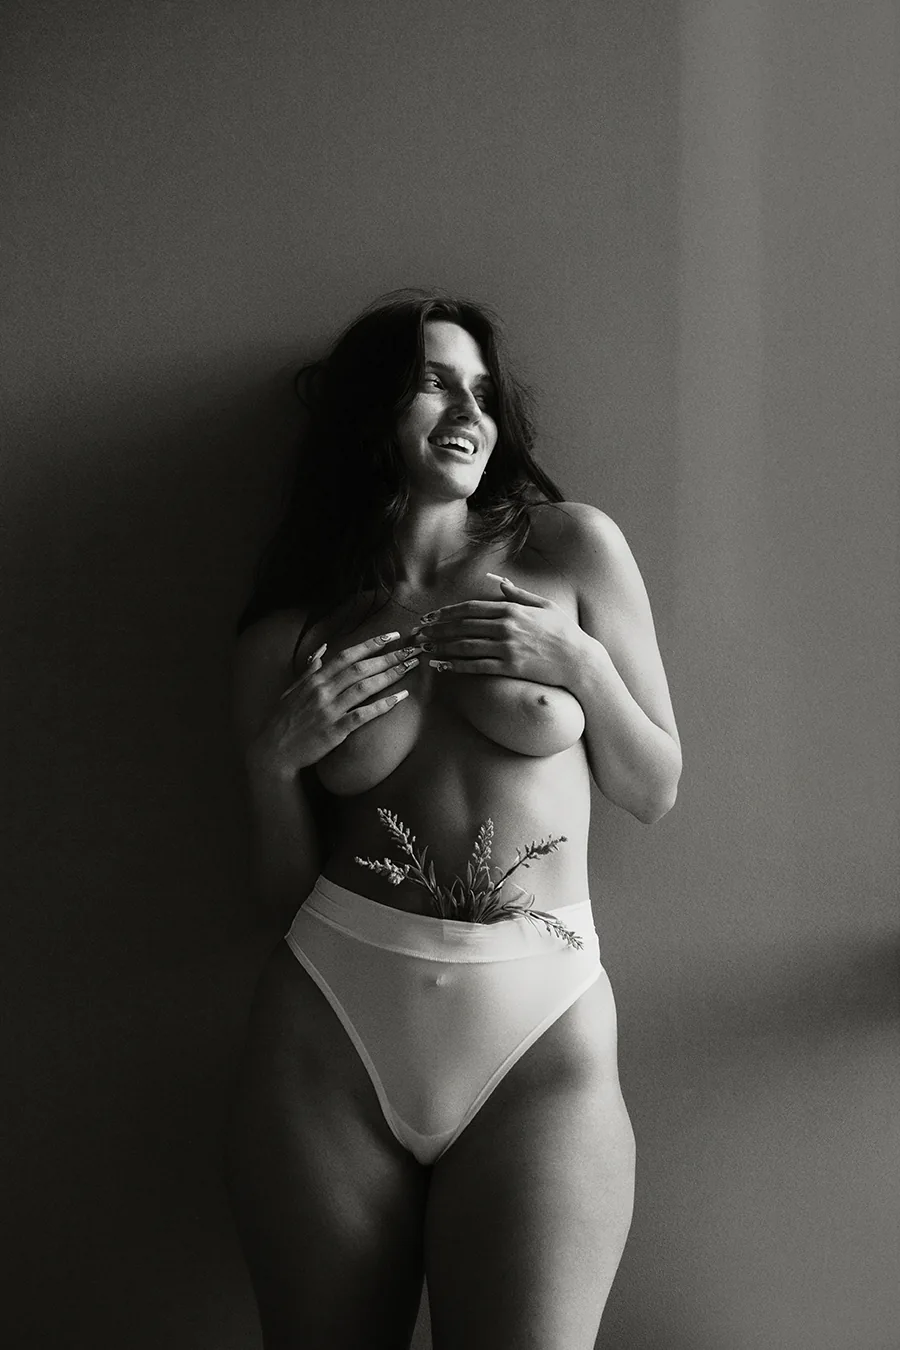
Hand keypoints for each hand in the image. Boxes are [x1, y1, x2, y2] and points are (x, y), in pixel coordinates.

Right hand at [248, 632, 418, 774]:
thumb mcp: (292, 689)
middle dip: (389, 656)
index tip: (392, 636)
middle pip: (361, 668)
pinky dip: (382, 705)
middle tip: (412, 649)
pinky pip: (362, 715)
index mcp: (315, 679)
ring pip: (364, 687)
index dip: (371, 644)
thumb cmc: (284, 720)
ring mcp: (329, 710)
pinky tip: (400, 698)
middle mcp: (323, 690)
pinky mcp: (334, 730)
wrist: (273, 750)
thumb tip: (321, 650)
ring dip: (390, 675)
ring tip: (410, 667)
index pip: (347, 655)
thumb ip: (310, 669)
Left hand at [412, 574, 587, 686]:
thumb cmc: (564, 631)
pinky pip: (476, 666)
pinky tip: (443, 666)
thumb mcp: (544, 605)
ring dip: (441, 647)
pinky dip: (456, 665)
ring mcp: (507, 647)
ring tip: (425, 649)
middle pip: (462, 626)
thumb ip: (519, 594)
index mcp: (511, 609)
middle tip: (419, 633)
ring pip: (464, 646)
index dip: (446, 612)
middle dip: (437, 629)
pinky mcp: (509, 667)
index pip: (470, 608)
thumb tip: (500, 582)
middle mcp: (505, 626)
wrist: (579, 660)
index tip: (431, 616)